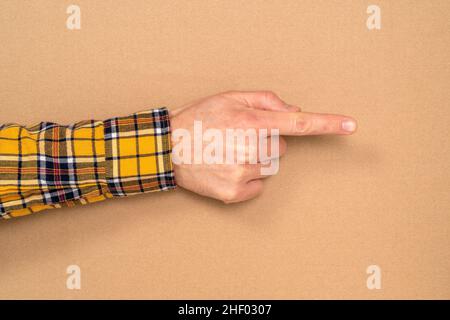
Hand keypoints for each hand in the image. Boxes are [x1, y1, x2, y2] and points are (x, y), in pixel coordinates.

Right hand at [169, 91, 356, 202]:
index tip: (351, 126)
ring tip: (229, 153)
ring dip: (256, 160)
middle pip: (281, 147)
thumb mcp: (229, 97)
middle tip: (238, 138)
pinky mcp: (236, 193)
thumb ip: (266, 99)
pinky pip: (258, 186)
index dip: (327, 124)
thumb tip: (294, 110)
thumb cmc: (199, 119)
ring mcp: (243, 173)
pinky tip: (226, 168)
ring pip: (270, 167)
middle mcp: (251, 148)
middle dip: (266, 141)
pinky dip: (247, 178)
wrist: (168, 149)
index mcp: (252, 122)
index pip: (298, 123)